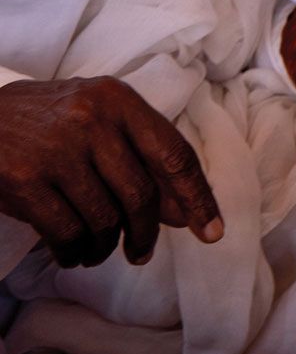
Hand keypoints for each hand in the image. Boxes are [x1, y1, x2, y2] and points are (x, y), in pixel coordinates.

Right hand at [0, 77, 222, 267]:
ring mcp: (56, 151)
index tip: (211, 231)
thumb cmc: (47, 121)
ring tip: (96, 251)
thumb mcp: (99, 122)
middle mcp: (92, 121)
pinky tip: (71, 253)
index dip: (198, 197)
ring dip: (105, 246)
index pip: (174, 154)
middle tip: (141, 253)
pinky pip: (67, 232)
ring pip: (104, 218)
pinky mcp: (25, 182)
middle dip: (146, 232)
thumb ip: (142, 158)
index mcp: (118, 100)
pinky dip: (74, 251)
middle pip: (141, 194)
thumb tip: (182, 211)